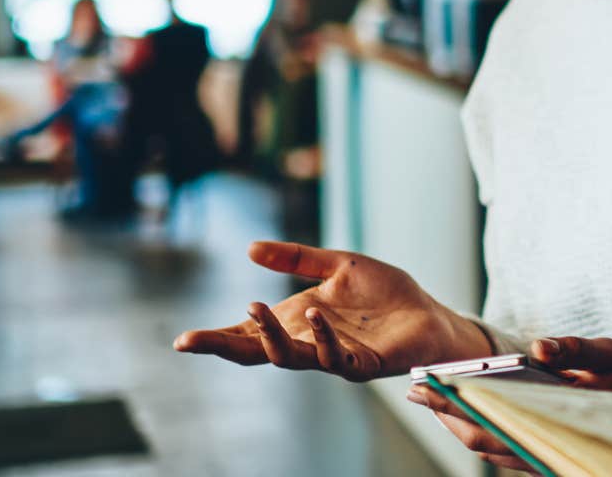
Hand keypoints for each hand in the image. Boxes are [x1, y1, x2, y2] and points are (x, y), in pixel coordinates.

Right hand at [172, 241, 488, 380]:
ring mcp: (332, 356)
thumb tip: (249, 248)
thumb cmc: (386, 294)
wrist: (430, 315)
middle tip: (192, 341)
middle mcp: (307, 342)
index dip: (217, 337)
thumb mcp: (339, 265)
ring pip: (289, 357)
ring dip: (270, 336)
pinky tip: (313, 314)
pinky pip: (334, 357)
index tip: (182, 340)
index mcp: (297, 320)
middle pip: (256, 352)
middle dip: (223, 346)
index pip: (249, 333)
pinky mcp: (361, 364)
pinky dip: (321, 337)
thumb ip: (297, 258)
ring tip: (257, 306)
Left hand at [407, 335, 611, 468]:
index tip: (425, 387)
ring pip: (492, 448)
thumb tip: (538, 346)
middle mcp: (548, 447)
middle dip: (445, 415)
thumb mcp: (610, 353)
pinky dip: (484, 429)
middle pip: (482, 439)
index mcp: (557, 422)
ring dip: (460, 424)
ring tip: (432, 398)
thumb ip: (573, 349)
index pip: (491, 420)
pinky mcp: (551, 454)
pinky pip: (508, 448)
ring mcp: (548, 456)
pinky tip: (469, 409)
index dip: (453, 406)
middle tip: (415, 390)